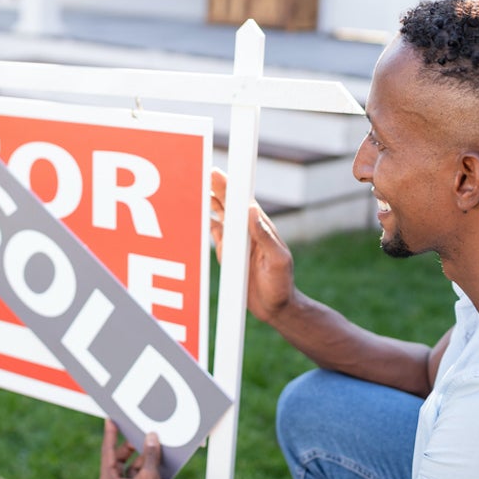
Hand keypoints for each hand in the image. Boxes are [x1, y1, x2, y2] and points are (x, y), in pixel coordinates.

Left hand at [97, 420, 175, 478]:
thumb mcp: (149, 477)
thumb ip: (149, 455)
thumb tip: (151, 438)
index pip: (107, 452)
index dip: (110, 435)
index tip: (110, 420)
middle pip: (118, 461)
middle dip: (129, 448)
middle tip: (137, 436)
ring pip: (130, 470)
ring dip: (141, 459)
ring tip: (153, 447)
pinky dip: (147, 470)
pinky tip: (158, 463)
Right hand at [209, 168, 296, 323]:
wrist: (275, 308)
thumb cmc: (281, 284)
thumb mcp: (277, 261)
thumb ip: (265, 237)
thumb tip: (250, 210)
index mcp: (260, 228)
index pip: (243, 201)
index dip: (231, 185)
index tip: (218, 172)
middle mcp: (246, 230)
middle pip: (229, 203)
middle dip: (217, 186)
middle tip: (203, 171)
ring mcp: (235, 240)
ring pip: (220, 214)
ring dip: (209, 199)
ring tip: (197, 184)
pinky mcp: (227, 251)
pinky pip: (214, 231)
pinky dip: (205, 220)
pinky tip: (197, 209)